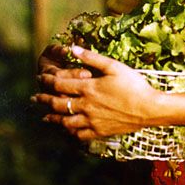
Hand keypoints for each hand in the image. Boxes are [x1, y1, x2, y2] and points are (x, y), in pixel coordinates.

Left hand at [32, 46, 159, 140]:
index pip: (59, 85)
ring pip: (65, 122)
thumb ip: (91, 58)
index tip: (41, 78)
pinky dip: (69, 132)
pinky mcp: (99, 132)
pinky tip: (67, 130)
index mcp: (88, 88)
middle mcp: (86, 106)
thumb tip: (72, 49)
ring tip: (44, 117)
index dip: (47, 81)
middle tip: (34, 98)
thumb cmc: (133, 84)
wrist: (149, 109)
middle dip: (43, 100)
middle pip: (57, 104)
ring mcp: (92, 121)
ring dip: (52, 118)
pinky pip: (79, 135)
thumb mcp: (113, 66)